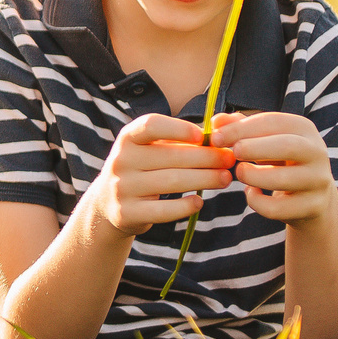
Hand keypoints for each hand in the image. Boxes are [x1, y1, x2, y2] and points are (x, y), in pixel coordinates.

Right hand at [87, 112, 235, 236]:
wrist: (109, 202)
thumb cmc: (144, 168)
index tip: (203, 136)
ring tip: (225, 178)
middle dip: (206, 157)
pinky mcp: (127, 212)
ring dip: (204, 179)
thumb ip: (183, 138)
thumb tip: (225, 126)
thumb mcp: (153, 148)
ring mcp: (122, 187)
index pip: (151, 126)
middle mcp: (121, 160)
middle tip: (229, 160)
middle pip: (169, 157)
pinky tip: (200, 202)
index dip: (178, 129)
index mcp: (128, 138)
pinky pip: (162, 210)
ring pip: (170, 182)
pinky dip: (185, 206)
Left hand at [211, 110, 337, 225]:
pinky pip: (278, 207)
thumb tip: (217, 122)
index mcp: (303, 129)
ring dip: (253, 176)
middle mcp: (317, 152)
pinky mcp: (313, 206)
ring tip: (240, 173)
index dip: (241, 128)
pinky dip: (257, 202)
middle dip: (254, 149)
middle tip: (233, 153)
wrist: (312, 198)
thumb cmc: (280, 161)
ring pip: (283, 179)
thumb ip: (239, 128)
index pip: (273, 122)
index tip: (216, 138)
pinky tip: (252, 193)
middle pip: (288, 146)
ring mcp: (318, 181)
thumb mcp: (263, 141)